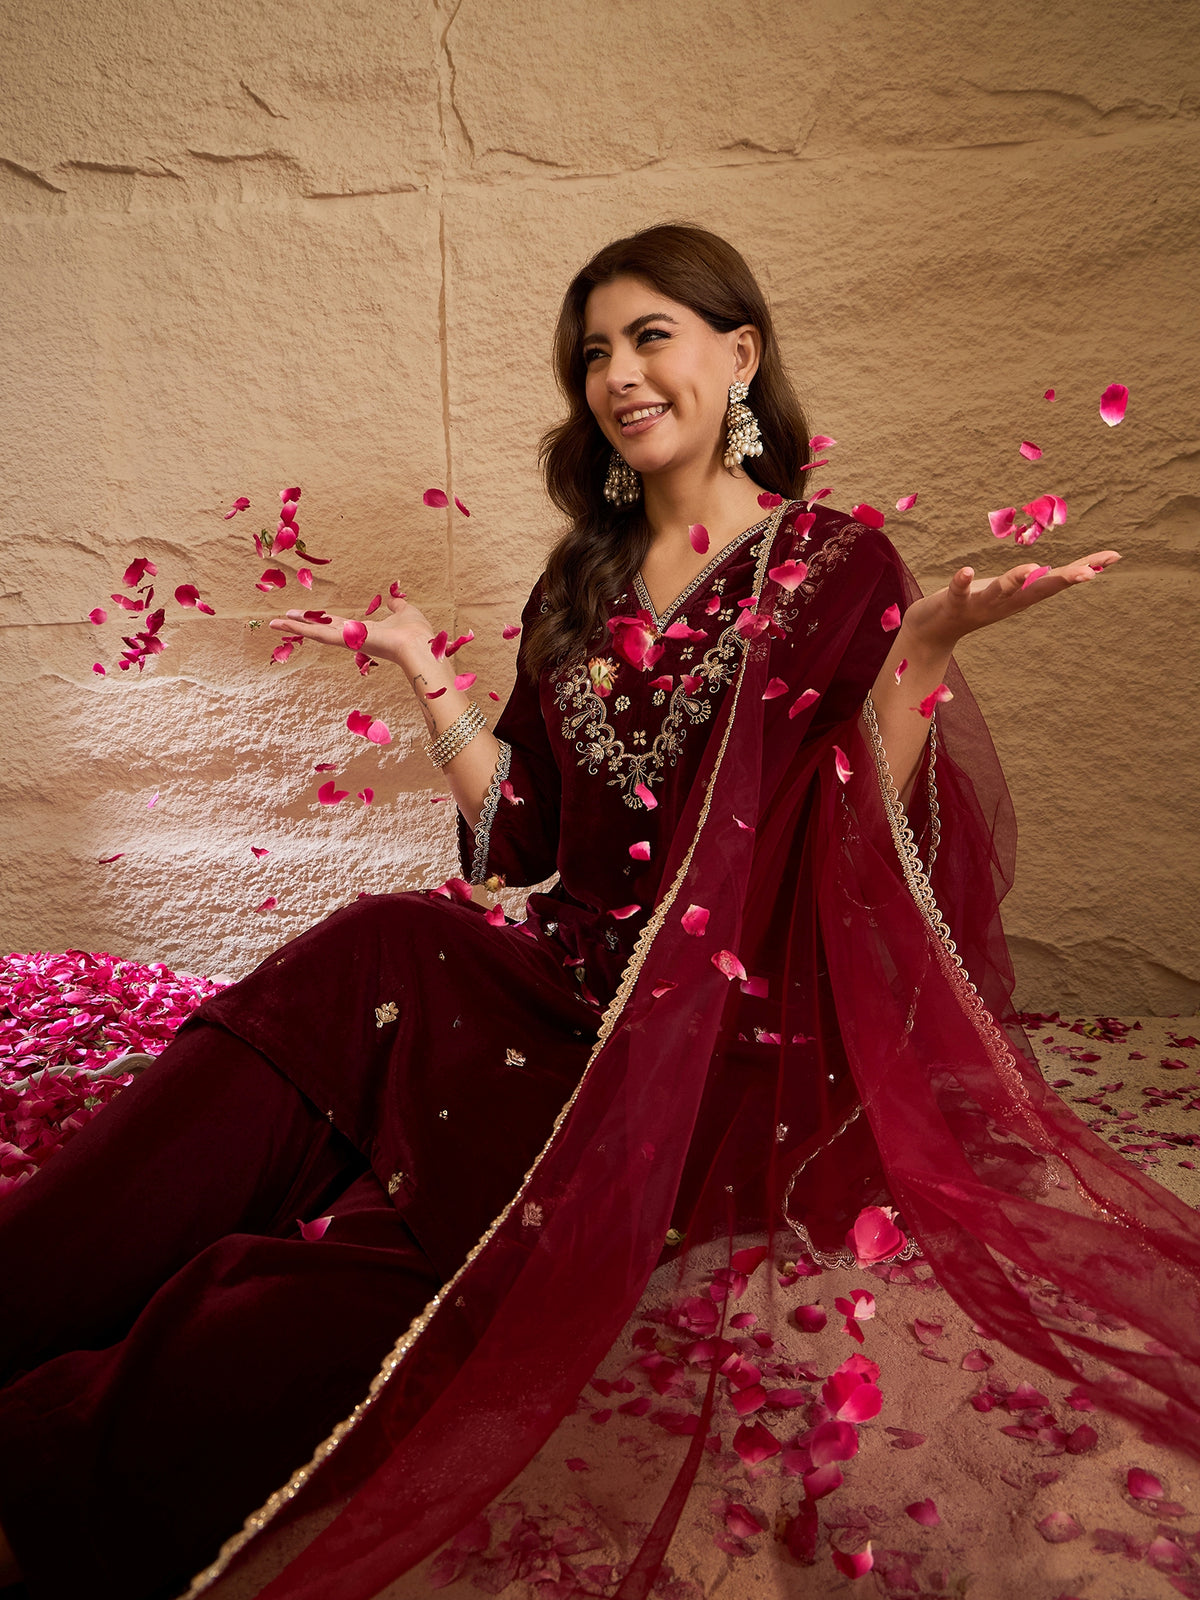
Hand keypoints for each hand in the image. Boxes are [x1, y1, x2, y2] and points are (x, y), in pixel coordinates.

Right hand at [268, 590, 436, 667]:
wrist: (418, 645)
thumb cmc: (415, 631)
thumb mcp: (405, 611)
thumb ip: (397, 606)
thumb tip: (394, 600)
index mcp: (363, 631)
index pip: (337, 624)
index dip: (322, 620)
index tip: (308, 616)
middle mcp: (352, 637)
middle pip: (320, 628)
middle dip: (302, 624)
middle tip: (281, 621)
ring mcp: (347, 640)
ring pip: (315, 632)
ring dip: (294, 627)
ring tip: (273, 623)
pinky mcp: (344, 640)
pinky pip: (318, 634)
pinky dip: (299, 629)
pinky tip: (282, 624)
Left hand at [902, 549, 1121, 650]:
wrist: (933, 632)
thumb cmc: (977, 604)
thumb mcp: (1014, 591)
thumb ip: (1037, 580)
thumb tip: (1063, 570)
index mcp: (1022, 596)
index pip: (1059, 579)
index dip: (1087, 566)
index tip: (1115, 556)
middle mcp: (1006, 602)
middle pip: (1038, 589)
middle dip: (1063, 579)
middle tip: (1089, 572)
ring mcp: (980, 604)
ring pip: (1001, 592)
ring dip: (1016, 581)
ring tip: (1032, 568)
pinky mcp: (953, 603)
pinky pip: (959, 592)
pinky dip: (962, 582)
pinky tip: (967, 570)